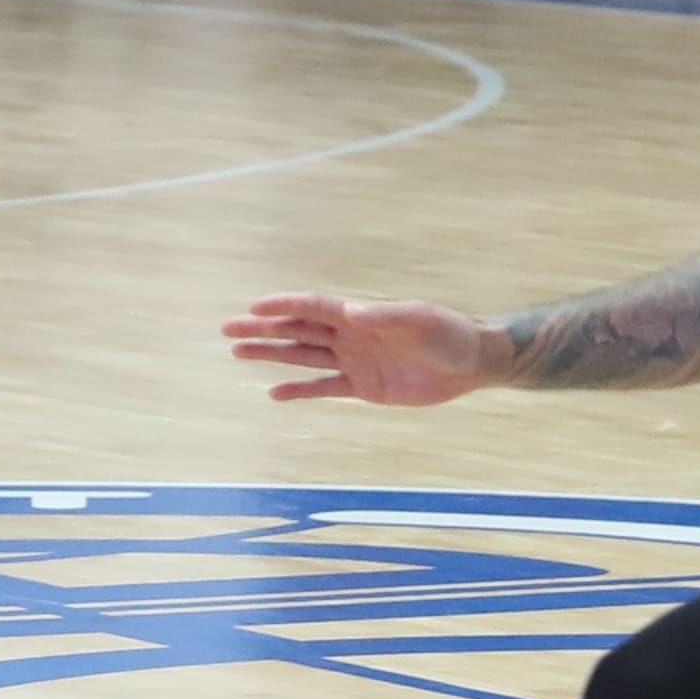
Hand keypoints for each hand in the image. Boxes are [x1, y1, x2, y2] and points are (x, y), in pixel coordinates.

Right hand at [224, 291, 502, 405]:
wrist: (472, 362)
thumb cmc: (448, 334)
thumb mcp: (419, 321)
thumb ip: (385, 316)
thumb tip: (351, 311)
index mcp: (360, 314)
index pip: (313, 307)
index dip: (284, 306)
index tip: (253, 308)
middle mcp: (351, 334)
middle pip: (298, 330)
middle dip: (264, 329)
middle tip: (228, 329)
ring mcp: (355, 360)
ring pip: (304, 356)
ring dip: (272, 354)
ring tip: (238, 353)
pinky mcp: (364, 386)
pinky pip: (324, 387)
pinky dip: (300, 389)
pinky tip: (274, 392)